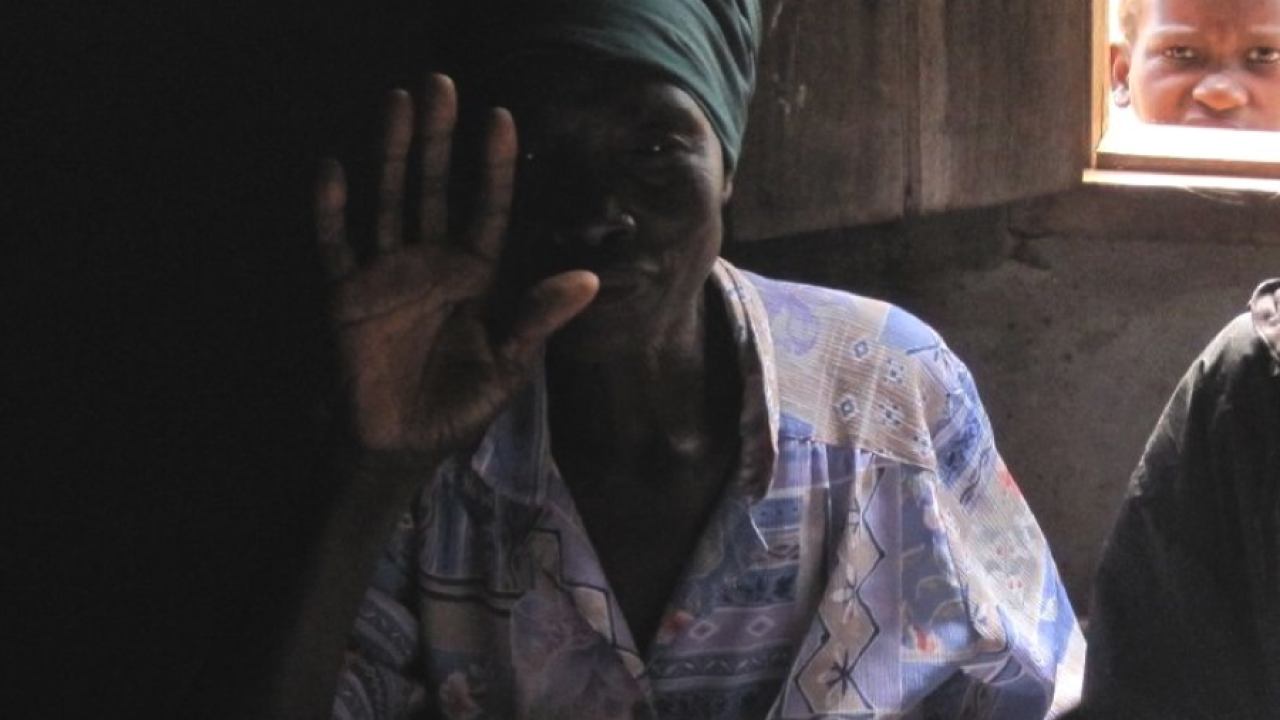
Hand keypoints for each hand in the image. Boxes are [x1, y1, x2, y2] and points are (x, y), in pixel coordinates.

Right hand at [315, 74, 596, 456]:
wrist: (400, 447)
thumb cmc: (458, 406)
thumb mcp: (508, 365)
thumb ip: (537, 317)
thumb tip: (588, 279)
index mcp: (474, 276)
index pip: (487, 209)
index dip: (493, 167)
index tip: (500, 118)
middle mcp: (430, 263)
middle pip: (434, 189)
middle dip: (438, 139)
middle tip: (440, 84)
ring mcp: (386, 273)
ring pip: (388, 200)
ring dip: (390, 153)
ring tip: (397, 103)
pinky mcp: (345, 294)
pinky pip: (336, 244)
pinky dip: (332, 209)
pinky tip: (333, 166)